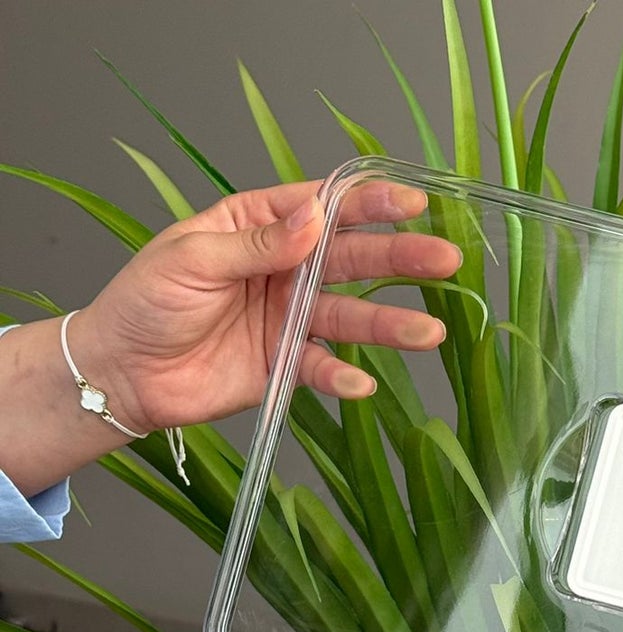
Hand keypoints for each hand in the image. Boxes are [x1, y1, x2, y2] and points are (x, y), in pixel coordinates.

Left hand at [72, 179, 460, 433]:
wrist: (122, 372)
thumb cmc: (143, 303)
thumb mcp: (193, 258)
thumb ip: (258, 243)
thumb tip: (312, 218)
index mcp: (258, 225)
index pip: (322, 207)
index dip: (368, 204)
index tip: (411, 202)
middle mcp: (284, 268)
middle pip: (351, 259)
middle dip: (400, 260)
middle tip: (444, 261)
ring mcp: (290, 317)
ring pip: (350, 316)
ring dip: (390, 326)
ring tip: (429, 334)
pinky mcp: (286, 364)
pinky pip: (323, 367)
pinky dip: (342, 376)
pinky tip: (362, 383)